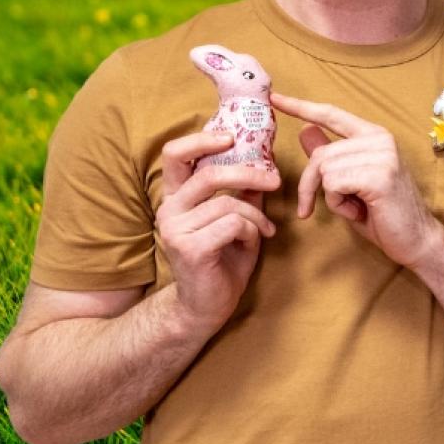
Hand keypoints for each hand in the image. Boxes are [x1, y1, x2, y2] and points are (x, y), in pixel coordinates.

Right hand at [155, 131, 280, 334]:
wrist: (206, 306)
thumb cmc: (223, 259)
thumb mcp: (237, 219)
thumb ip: (243, 192)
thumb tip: (264, 161)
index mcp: (176, 198)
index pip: (174, 155)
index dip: (201, 140)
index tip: (231, 137)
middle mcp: (169, 210)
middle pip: (208, 174)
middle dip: (248, 174)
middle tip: (275, 180)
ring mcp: (175, 229)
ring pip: (229, 204)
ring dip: (256, 216)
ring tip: (264, 230)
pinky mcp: (189, 248)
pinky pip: (233, 224)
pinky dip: (252, 231)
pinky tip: (253, 243)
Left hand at [270, 92, 441, 268]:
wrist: (417, 240)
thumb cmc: (383, 213)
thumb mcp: (350, 181)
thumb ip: (331, 156)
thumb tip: (306, 130)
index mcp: (374, 136)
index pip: (331, 114)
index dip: (301, 107)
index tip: (274, 97)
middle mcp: (380, 139)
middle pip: (320, 153)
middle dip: (311, 185)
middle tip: (316, 207)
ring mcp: (382, 155)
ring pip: (324, 170)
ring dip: (331, 198)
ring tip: (355, 207)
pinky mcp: (379, 176)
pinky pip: (333, 185)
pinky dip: (338, 205)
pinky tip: (359, 211)